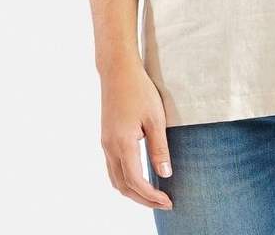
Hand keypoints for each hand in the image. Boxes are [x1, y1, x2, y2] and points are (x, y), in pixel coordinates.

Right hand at [99, 61, 174, 210]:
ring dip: (133, 191)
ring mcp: (105, 143)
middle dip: (143, 199)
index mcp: (123, 144)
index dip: (152, 196)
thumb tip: (165, 174)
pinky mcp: (106, 138)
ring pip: (115, 179)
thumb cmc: (139, 90)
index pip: (136, 182)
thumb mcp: (155, 118)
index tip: (168, 201)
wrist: (117, 70)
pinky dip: (126, 179)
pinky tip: (140, 176)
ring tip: (153, 194)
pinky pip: (113, 168)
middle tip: (163, 203)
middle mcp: (110, 147)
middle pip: (123, 187)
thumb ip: (160, 148)